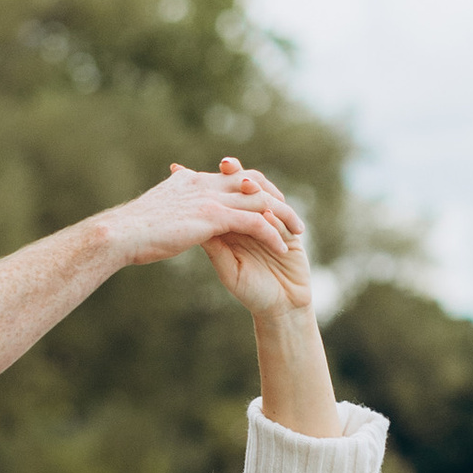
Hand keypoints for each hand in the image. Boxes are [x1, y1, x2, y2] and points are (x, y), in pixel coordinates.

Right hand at [115, 159, 297, 277]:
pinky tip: (282, 247)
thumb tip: (169, 217)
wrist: (119, 234)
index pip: (234, 175)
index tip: (270, 203)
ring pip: (260, 201)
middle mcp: (204, 183)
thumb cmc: (129, 232)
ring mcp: (210, 197)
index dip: (256, 188)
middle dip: (276, 198)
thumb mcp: (154, 215)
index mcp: (192, 181)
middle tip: (291, 216)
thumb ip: (170, 210)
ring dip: (282, 216)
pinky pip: (254, 221)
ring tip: (298, 233)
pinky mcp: (213, 216)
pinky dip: (271, 233)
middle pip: (254, 183)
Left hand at [199, 158, 314, 317]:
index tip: (181, 168)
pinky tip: (265, 210)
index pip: (217, 199)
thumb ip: (215, 246)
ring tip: (244, 183)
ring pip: (265, 199)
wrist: (281, 308)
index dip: (203, 183)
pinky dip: (275, 214)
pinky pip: (283, 220)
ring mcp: (271, 224)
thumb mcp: (228, 268)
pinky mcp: (291, 233)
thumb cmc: (250, 291)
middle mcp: (250, 221)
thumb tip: (193, 220)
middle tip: (224, 165)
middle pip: (243, 190)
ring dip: (257, 190)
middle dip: (235, 176)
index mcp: (231, 226)